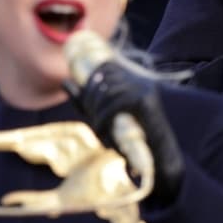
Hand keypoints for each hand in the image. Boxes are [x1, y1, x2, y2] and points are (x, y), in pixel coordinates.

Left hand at [67, 58, 186, 205]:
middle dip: (91, 98)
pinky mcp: (146, 101)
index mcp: (135, 77)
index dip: (91, 81)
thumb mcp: (103, 115)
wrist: (158, 156)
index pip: (107, 66)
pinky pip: (117, 103)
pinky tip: (102, 130)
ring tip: (98, 129)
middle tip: (92, 120)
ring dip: (97, 111)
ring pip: (109, 91)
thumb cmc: (131, 137)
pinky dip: (104, 118)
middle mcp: (141, 79)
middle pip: (105, 77)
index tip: (87, 103)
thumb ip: (85, 100)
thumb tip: (64, 82)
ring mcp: (145, 88)